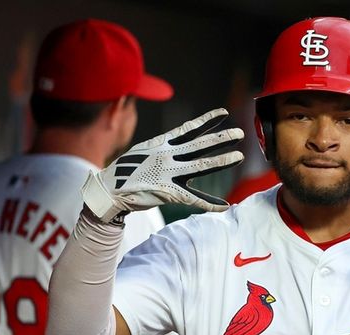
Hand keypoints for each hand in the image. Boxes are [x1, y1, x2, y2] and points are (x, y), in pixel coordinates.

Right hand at [83, 108, 244, 221]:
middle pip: (200, 145)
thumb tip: (179, 145)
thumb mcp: (145, 151)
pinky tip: (224, 206)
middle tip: (240, 133)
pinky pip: (193, 198)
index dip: (207, 121)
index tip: (223, 113)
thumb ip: (164, 148)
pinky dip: (209, 204)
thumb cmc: (127, 170)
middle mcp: (168, 155)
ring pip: (201, 166)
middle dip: (221, 138)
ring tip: (239, 156)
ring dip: (221, 161)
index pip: (189, 129)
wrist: (109, 188)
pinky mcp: (168, 192)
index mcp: (163, 144)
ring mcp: (168, 173)